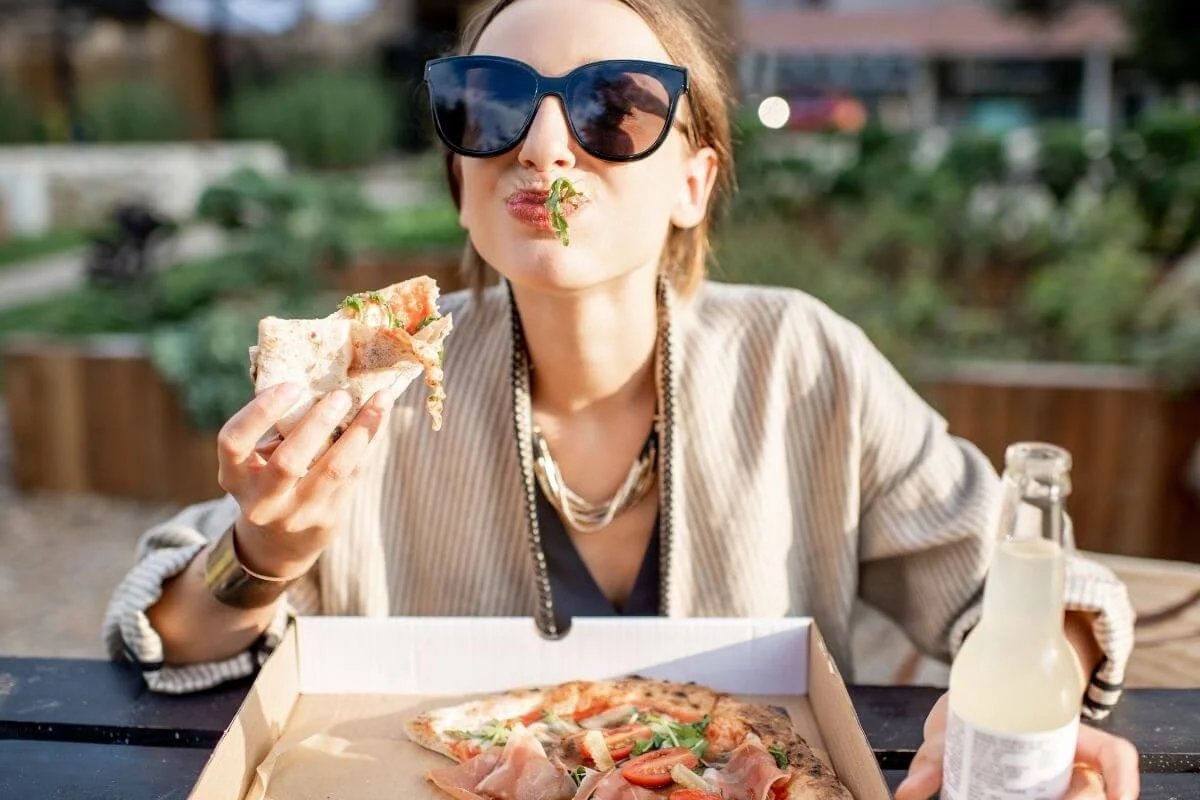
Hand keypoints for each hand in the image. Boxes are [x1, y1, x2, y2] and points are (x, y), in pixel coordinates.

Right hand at [215, 382, 396, 576]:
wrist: (278, 544)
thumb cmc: (269, 481)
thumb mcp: (258, 459)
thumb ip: (278, 427)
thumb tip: (319, 374)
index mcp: (234, 475)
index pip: (234, 441)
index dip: (260, 412)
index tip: (292, 385)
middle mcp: (260, 501)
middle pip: (288, 463)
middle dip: (317, 424)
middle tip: (341, 395)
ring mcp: (295, 514)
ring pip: (332, 471)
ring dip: (359, 433)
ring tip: (379, 402)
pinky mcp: (327, 519)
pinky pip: (354, 475)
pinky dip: (369, 444)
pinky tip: (381, 420)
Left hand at [895, 693, 1139, 799]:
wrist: (964, 709)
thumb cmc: (970, 709)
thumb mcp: (952, 724)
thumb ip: (932, 757)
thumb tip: (907, 794)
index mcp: (1063, 733)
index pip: (1114, 754)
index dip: (1122, 778)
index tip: (1117, 798)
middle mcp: (1069, 765)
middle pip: (1091, 793)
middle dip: (1074, 799)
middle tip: (1033, 799)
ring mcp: (1058, 786)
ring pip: (1077, 799)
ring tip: (1003, 799)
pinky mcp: (1038, 794)